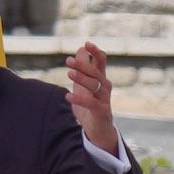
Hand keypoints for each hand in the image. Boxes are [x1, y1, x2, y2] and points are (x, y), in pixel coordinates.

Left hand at [66, 40, 118, 154]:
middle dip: (83, 65)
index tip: (86, 44)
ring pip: (95, 86)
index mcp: (101, 78)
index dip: (95, 52)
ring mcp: (105, 99)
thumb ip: (83, 68)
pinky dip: (80, 99)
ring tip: (69, 74)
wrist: (98, 130)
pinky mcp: (102, 112)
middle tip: (68, 61)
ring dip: (82, 79)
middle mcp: (105, 87)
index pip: (101, 61)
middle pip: (96, 72)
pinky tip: (68, 96)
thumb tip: (81, 49)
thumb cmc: (91, 104)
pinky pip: (91, 103)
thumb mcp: (84, 84)